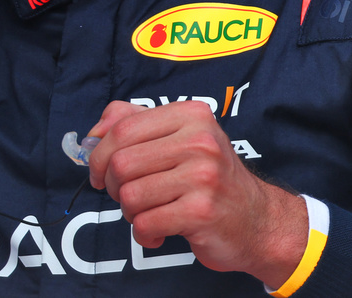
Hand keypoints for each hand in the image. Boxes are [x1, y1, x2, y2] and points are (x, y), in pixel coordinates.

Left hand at [87, 100, 308, 289]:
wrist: (259, 220)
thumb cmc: (211, 179)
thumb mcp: (182, 137)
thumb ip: (136, 123)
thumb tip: (92, 133)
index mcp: (191, 115)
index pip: (122, 127)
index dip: (99, 153)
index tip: (99, 171)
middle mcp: (199, 140)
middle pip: (121, 163)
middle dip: (112, 186)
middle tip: (127, 196)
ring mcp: (203, 176)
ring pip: (130, 196)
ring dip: (130, 213)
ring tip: (149, 213)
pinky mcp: (201, 212)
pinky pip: (146, 224)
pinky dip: (144, 234)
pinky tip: (159, 233)